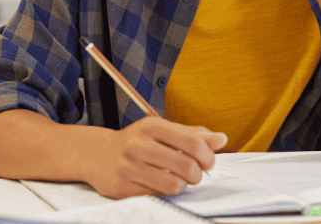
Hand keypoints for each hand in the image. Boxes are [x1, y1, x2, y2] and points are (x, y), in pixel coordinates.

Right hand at [86, 117, 226, 198]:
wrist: (99, 155)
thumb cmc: (137, 142)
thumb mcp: (162, 130)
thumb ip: (192, 134)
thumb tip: (221, 138)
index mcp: (152, 126)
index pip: (193, 142)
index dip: (208, 156)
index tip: (208, 161)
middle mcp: (139, 144)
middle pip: (187, 166)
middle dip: (197, 174)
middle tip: (194, 174)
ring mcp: (129, 166)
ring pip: (174, 185)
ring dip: (182, 185)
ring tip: (177, 179)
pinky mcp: (122, 186)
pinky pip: (156, 195)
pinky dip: (164, 192)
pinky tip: (158, 183)